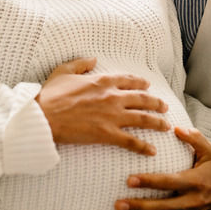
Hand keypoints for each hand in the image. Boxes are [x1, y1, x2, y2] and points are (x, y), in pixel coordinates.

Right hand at [37, 57, 170, 155]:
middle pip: (143, 99)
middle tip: (165, 106)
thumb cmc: (50, 95)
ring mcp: (112, 116)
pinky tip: (153, 150)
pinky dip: (144, 146)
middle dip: (156, 103)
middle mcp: (112, 97)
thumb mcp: (63, 72)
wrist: (43, 116)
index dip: (141, 83)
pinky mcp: (107, 134)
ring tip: (167, 126)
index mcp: (103, 81)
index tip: (147, 86)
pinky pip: (131, 141)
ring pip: (143, 119)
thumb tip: (93, 58)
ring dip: (158, 123)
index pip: (129, 80)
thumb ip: (80, 64)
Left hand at [115, 127, 210, 209]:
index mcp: (195, 182)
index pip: (170, 182)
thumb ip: (195, 139)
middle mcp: (190, 201)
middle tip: (119, 202)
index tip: (130, 179)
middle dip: (140, 206)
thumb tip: (176, 128)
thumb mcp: (210, 152)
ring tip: (119, 208)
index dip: (150, 182)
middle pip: (163, 207)